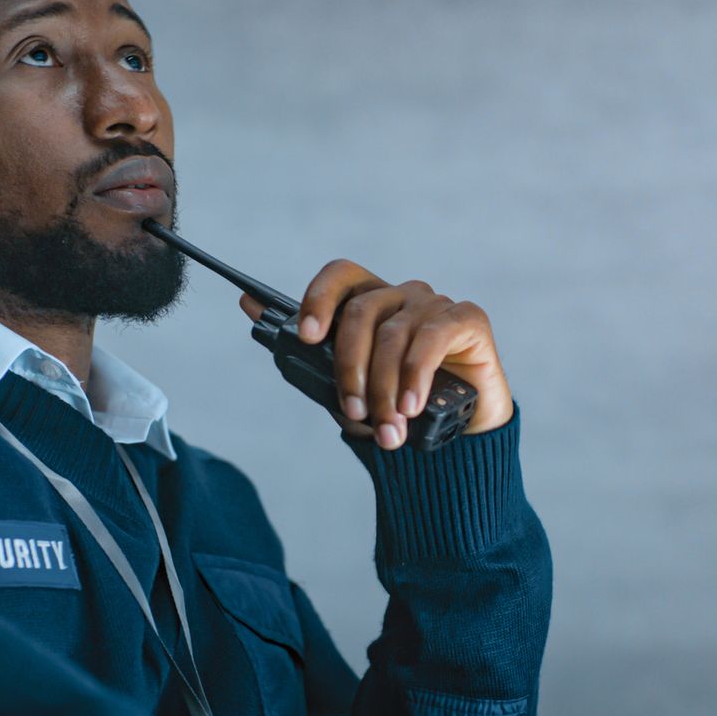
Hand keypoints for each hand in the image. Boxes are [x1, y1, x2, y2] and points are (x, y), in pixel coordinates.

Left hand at [238, 259, 512, 449]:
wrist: (462, 438)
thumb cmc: (400, 407)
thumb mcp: (350, 387)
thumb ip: (310, 353)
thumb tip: (248, 305)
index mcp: (372, 303)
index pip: (341, 277)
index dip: (319, 297)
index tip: (307, 336)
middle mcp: (403, 296)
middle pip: (361, 312)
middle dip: (349, 368)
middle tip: (352, 411)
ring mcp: (436, 305)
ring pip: (393, 334)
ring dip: (384, 387)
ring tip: (386, 427)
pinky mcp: (468, 319)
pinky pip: (432, 339)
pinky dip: (416, 376)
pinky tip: (411, 406)